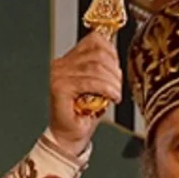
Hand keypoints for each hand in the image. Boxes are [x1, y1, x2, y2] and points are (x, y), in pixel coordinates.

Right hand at [48, 31, 122, 156]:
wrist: (69, 137)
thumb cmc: (83, 114)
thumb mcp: (98, 85)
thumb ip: (103, 68)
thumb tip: (117, 55)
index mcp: (69, 59)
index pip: (94, 40)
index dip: (112, 51)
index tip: (118, 69)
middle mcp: (60, 64)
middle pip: (97, 53)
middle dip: (115, 69)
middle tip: (119, 85)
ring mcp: (59, 75)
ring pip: (96, 67)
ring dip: (112, 81)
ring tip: (116, 94)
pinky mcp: (60, 88)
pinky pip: (91, 82)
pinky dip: (106, 88)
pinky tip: (113, 97)